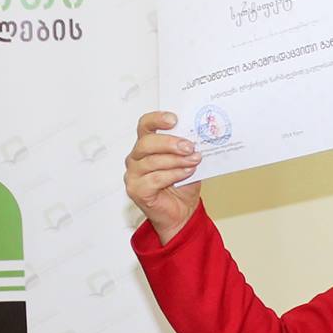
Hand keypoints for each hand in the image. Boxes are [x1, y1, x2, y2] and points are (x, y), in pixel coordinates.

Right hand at [123, 111, 201, 243]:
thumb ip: (188, 148)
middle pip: (146, 142)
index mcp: (146, 145)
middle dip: (170, 143)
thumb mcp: (188, 161)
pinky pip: (154, 179)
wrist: (182, 213)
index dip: (157, 119)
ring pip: (152, 161)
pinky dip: (173, 174)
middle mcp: (136, 158)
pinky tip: (187, 173)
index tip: (174, 119)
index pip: (145, 125)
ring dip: (176, 160)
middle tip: (189, 146)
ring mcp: (133, 174)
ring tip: (194, 160)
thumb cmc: (183, 186)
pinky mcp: (135, 190)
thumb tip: (199, 134)